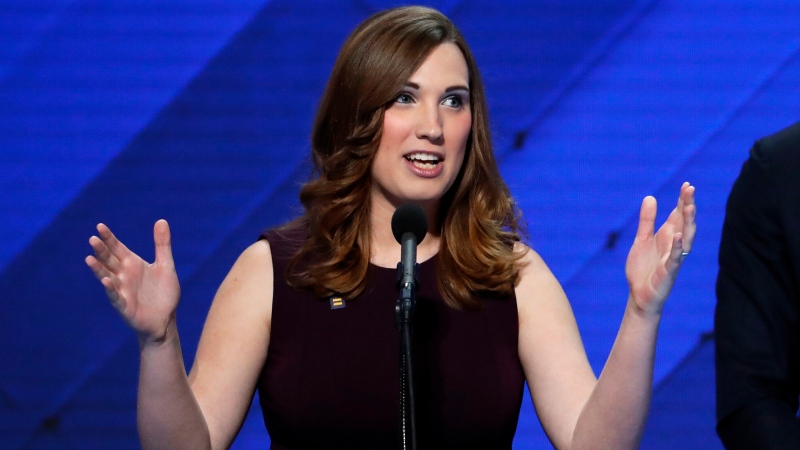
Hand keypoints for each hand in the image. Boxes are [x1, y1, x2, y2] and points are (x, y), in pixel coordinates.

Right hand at [85, 220, 180, 344]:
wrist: (166, 319)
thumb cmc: (164, 293)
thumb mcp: (166, 265)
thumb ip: (162, 244)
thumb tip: (162, 220)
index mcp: (132, 264)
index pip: (117, 248)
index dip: (109, 238)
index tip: (100, 226)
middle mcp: (123, 275)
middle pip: (109, 260)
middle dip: (101, 250)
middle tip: (93, 239)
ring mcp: (122, 290)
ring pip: (107, 277)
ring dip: (98, 269)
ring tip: (89, 258)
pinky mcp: (124, 305)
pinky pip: (115, 296)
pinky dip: (110, 289)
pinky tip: (105, 281)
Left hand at [625, 182, 695, 315]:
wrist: (639, 294)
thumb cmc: (644, 268)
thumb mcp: (642, 239)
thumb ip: (647, 220)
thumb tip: (650, 197)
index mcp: (668, 236)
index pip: (678, 215)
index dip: (683, 200)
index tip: (687, 185)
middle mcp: (674, 244)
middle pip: (684, 222)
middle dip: (688, 206)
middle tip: (690, 189)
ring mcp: (673, 258)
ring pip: (686, 238)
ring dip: (688, 223)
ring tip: (689, 207)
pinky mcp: (668, 272)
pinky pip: (675, 258)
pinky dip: (678, 248)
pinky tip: (679, 237)